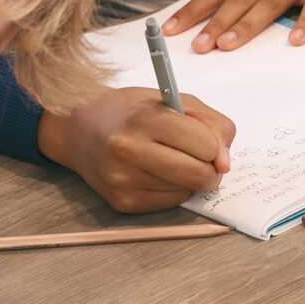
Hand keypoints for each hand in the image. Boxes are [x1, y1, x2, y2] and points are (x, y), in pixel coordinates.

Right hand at [38, 87, 235, 212]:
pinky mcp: (122, 202)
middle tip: (197, 156)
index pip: (207, 146)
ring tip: (168, 159)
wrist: (80, 129)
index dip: (212, 144)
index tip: (202, 139)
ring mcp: (123, 180)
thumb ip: (212, 125)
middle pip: (200, 175)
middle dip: (208, 168)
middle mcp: (130, 150)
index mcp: (145, 118)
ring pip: (187, 191)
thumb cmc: (131, 111)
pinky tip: (154, 172)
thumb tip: (224, 164)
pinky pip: (171, 203)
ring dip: (188, 178)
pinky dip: (172, 189)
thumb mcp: (175, 100)